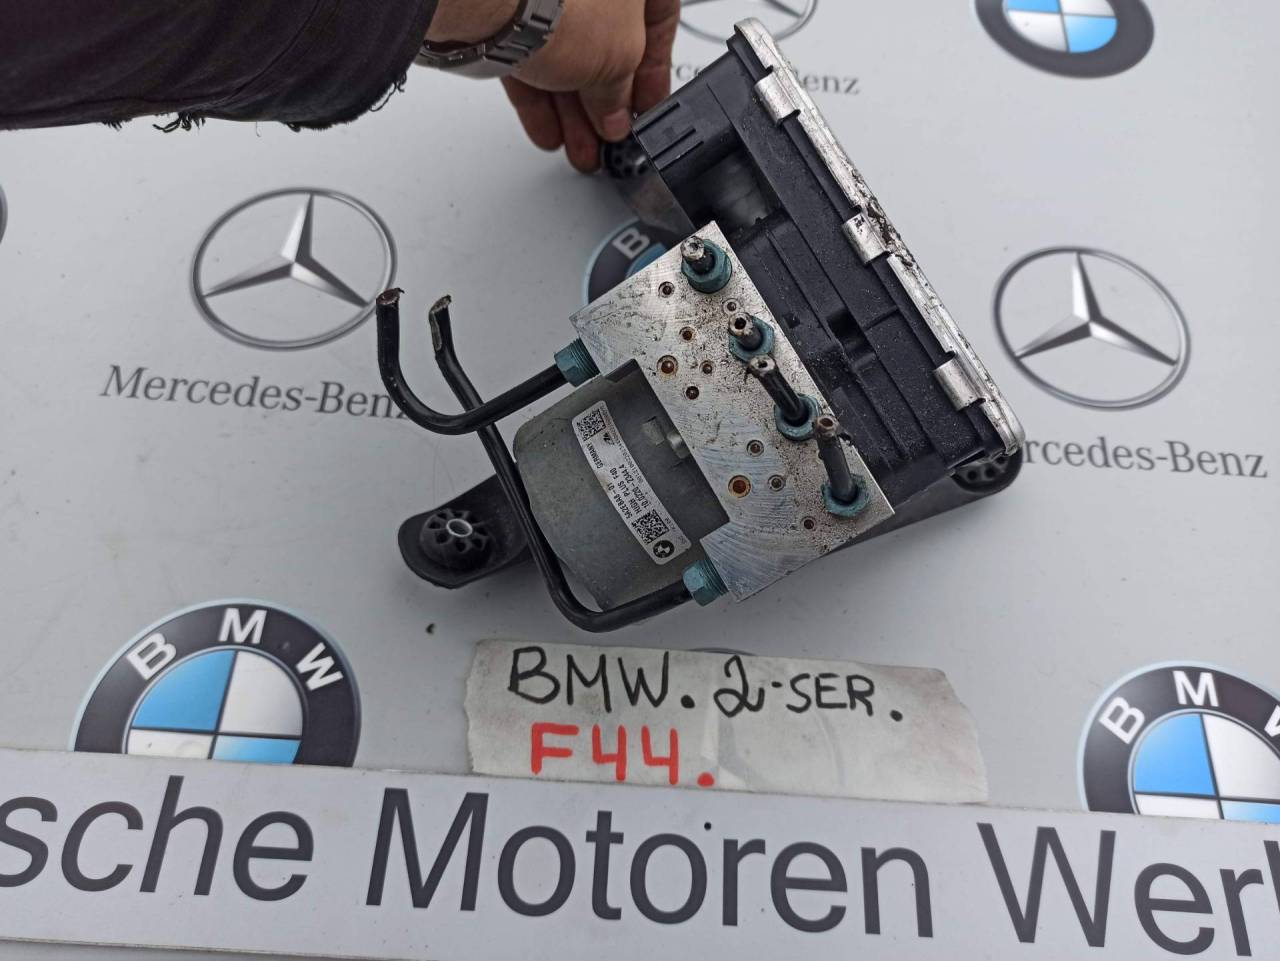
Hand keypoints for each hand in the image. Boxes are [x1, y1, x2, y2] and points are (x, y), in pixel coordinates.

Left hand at [505, 0, 679, 171]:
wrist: (499, 1)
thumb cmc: (568, 3)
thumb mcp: (621, 59)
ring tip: (578, 144)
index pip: (658, 20)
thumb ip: (621, 92)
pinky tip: (547, 128)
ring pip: (565, 52)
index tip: (646, 105)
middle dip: (605, 98)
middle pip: (606, 40)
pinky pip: (529, 55)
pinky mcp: (505, 10)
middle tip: (608, 133)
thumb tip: (616, 112)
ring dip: (571, 108)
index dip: (655, 70)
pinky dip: (538, 95)